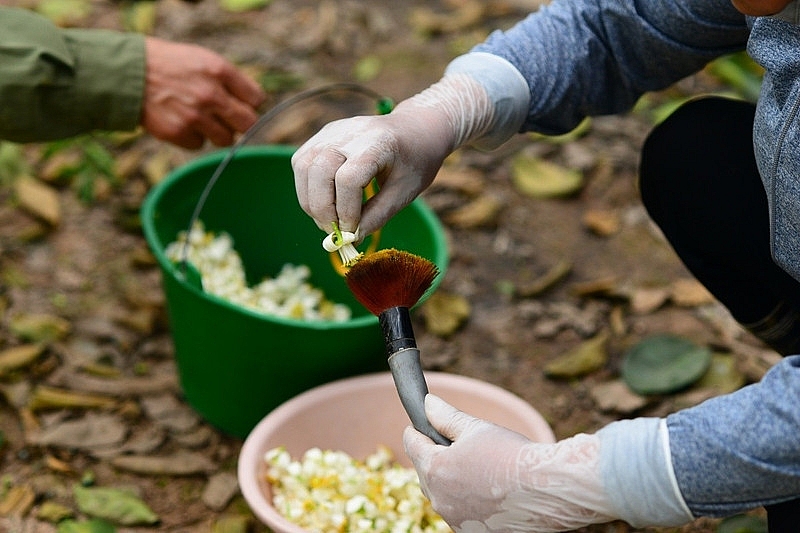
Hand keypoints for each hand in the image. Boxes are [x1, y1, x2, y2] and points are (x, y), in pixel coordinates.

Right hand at [141, 37, 265, 148]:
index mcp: (219, 70)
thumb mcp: (202, 59)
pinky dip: (193, 137)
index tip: (240, 103)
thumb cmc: (169, 65)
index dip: (249, 103)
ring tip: (200, 118)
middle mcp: (210, 94)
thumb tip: (253, 104)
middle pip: (248, 123)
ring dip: (217, 132)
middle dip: (240, 123)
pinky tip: (181, 122)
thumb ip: (228, 80)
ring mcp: (195, 115)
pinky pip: (199, 144)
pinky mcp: (178, 132)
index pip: (256, 98)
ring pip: (226, 139)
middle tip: (227, 118)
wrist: (128, 73)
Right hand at [290, 103, 453, 236]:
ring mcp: (332, 131)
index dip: (346, 210)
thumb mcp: (405, 192)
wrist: (414, 129)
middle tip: (335, 231)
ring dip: (310, 200)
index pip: (348, 180)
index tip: (353, 230)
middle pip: (318, 171)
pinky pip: (302, 162)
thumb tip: (351, 238)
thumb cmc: (414, 161)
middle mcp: (349, 132)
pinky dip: (307, 187)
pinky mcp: (322, 135)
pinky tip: (325, 202)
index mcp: (376, 144)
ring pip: (303, 166)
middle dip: (322, 209)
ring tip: (328, 220)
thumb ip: (377, 215)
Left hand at [403, 395, 616, 532]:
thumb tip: (427, 404)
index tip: (419, 424)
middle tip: (452, 443)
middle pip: (426, 472)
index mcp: (436, 469)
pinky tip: (485, 488)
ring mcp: (455, 519)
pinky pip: (459, 512)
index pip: (412, 445)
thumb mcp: (476, 428)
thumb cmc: (511, 455)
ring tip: (475, 466)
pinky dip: (465, 500)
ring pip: (442, 494)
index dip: (416, 430)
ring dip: (449, 480)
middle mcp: (440, 499)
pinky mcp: (472, 532)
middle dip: (434, 456)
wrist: (547, 489)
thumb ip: (446, 417)